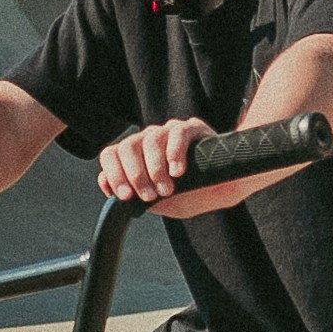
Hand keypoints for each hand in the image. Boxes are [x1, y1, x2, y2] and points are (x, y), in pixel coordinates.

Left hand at [97, 118, 211, 207]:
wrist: (224, 189)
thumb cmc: (190, 195)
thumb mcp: (159, 203)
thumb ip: (135, 197)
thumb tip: (109, 190)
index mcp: (135, 156)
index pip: (111, 155)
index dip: (114, 175)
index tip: (126, 196)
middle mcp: (148, 139)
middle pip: (128, 146)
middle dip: (136, 175)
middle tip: (149, 196)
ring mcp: (169, 131)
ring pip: (151, 139)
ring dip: (155, 168)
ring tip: (167, 190)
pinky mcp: (192, 128)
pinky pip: (178, 133)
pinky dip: (174, 153)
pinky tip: (178, 171)